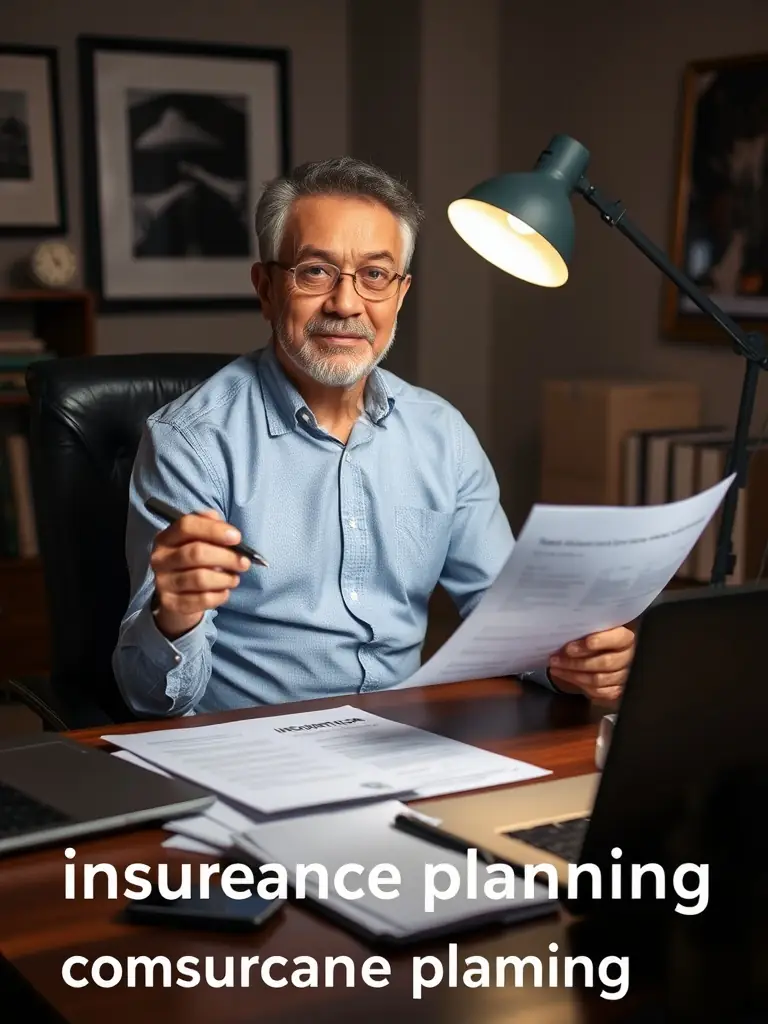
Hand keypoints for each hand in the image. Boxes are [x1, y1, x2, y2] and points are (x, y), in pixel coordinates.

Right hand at [149, 509, 251, 639]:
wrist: (178, 596)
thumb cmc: (195, 562)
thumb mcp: (200, 540)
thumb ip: (210, 526)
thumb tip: (222, 525)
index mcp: (166, 537)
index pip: (187, 526)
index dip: (214, 530)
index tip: (237, 538)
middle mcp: (160, 558)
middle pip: (196, 553)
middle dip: (227, 557)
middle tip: (244, 563)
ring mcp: (163, 582)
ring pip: (201, 578)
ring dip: (225, 579)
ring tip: (234, 578)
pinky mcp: (171, 603)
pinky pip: (202, 599)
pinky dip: (219, 595)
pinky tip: (224, 592)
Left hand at [547, 625, 635, 702]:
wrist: (595, 654)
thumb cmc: (591, 637)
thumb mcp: (589, 629)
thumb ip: (584, 629)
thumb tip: (565, 630)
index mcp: (625, 637)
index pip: (618, 638)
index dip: (598, 641)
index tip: (572, 646)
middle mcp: (628, 657)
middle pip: (606, 662)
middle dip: (577, 662)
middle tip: (556, 659)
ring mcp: (624, 675)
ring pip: (599, 679)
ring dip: (573, 674)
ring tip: (555, 668)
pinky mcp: (617, 690)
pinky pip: (599, 692)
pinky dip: (580, 685)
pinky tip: (566, 677)